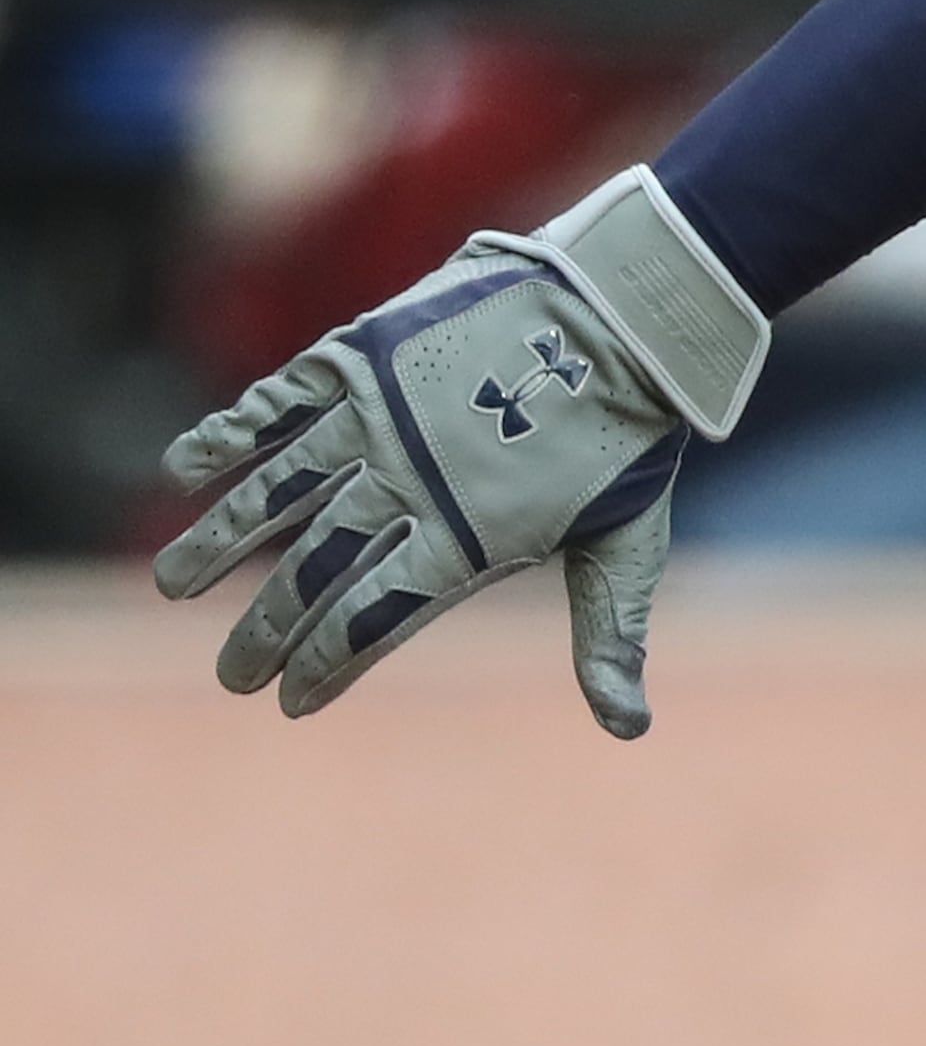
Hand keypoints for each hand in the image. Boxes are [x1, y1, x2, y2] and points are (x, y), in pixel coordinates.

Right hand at [150, 168, 763, 737]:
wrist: (629, 313)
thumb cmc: (630, 439)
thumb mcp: (627, 545)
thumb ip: (609, 636)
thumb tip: (631, 732)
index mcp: (469, 538)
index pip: (375, 618)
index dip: (328, 664)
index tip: (290, 703)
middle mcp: (409, 481)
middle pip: (315, 568)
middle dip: (267, 629)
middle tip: (229, 677)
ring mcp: (379, 416)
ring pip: (278, 490)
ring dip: (220, 540)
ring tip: (173, 586)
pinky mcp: (363, 356)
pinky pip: (279, 400)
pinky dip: (230, 431)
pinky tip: (182, 465)